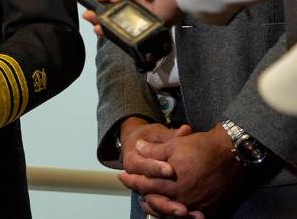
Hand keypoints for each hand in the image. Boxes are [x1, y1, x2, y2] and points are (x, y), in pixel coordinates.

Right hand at [84, 0, 179, 35]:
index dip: (103, 4)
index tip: (92, 8)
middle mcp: (140, 1)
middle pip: (117, 12)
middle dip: (103, 16)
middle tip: (91, 19)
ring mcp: (146, 14)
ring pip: (125, 23)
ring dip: (110, 25)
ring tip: (98, 26)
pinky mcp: (153, 24)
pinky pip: (136, 29)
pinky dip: (125, 31)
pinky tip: (112, 30)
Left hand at [121, 122, 242, 216]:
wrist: (233, 153)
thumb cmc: (202, 148)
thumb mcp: (173, 144)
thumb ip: (153, 151)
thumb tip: (137, 148)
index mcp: (171, 183)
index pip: (145, 185)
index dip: (132, 180)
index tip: (122, 176)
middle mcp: (184, 198)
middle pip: (157, 202)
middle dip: (144, 197)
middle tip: (136, 194)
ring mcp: (198, 206)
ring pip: (173, 212)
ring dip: (160, 207)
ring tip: (150, 202)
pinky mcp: (212, 209)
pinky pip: (192, 216)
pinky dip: (181, 213)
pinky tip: (176, 208)